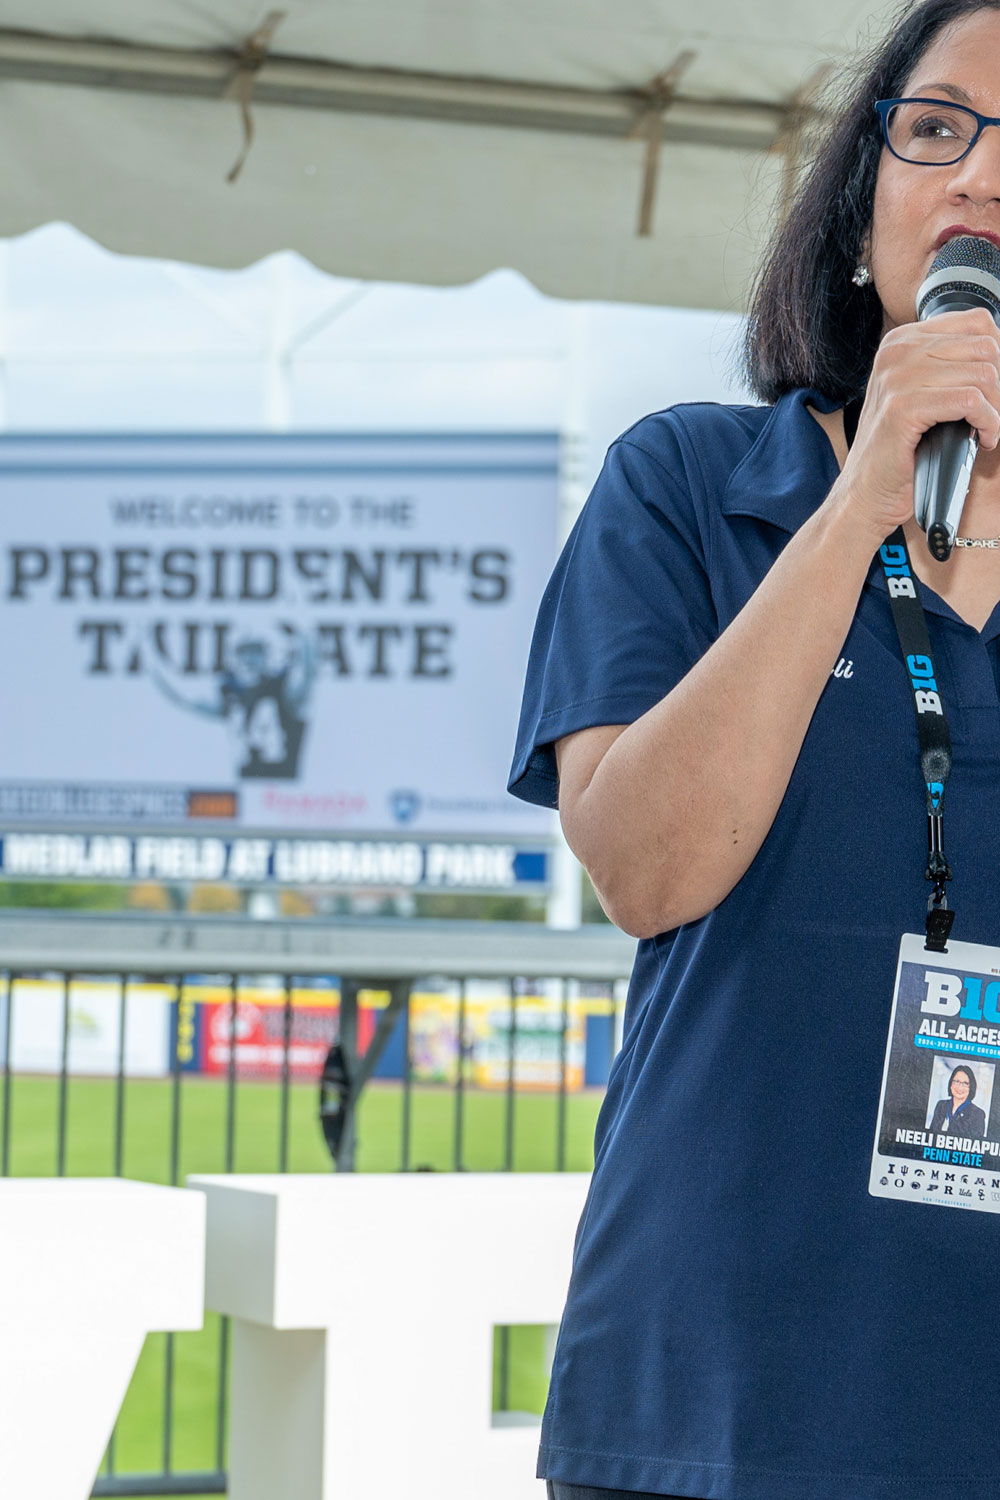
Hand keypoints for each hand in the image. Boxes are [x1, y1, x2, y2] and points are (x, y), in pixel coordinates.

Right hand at [834, 306, 999, 543]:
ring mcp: (897, 378)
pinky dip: (989, 424)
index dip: (998, 358)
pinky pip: (972, 402)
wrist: (866, 492)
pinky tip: (981, 440)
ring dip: (996, 410)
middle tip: (992, 415)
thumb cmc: (899, 448)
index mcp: (902, 341)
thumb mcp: (923, 393)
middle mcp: (896, 352)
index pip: (978, 322)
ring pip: (984, 375)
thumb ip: (952, 367)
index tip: (994, 391)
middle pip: (986, 347)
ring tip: (985, 431)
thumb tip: (998, 355)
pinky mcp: (903, 408)